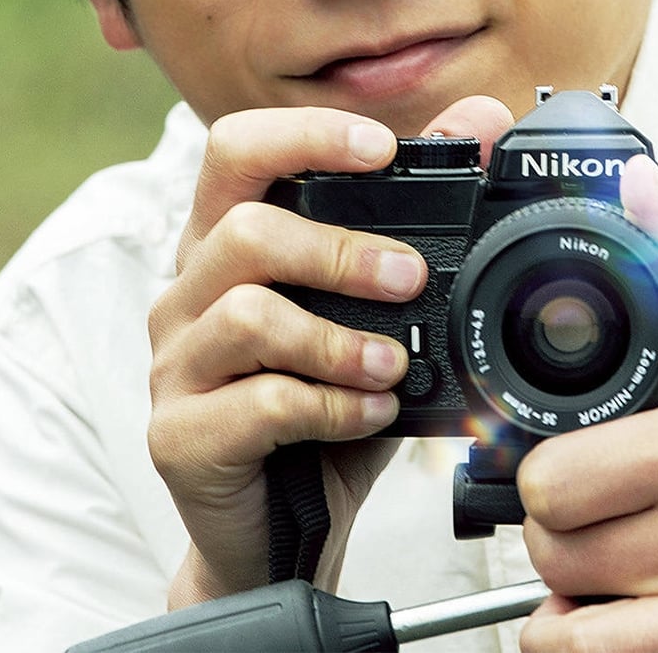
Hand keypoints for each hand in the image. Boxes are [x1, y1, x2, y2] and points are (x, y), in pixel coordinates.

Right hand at [147, 96, 515, 606]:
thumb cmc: (320, 415)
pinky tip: (371, 413)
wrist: (276, 536)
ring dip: (338, 337)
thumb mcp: (374, 318)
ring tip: (395, 365)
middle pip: (244, 230)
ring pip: (247, 314)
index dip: (305, 135)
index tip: (382, 149)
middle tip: (412, 278)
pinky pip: (258, 403)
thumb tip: (483, 121)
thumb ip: (418, 222)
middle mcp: (187, 295)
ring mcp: (175, 367)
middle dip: (340, 249)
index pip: (236, 150)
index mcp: (224, 246)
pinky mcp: (179, 436)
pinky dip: (330, 405)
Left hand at [515, 154, 657, 650]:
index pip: (552, 477)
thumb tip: (639, 186)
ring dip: (569, 594)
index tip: (577, 466)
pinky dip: (585, 648)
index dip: (549, 472)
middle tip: (593, 517)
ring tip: (604, 568)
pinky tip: (614, 619)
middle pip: (550, 544)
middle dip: (558, 531)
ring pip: (563, 615)